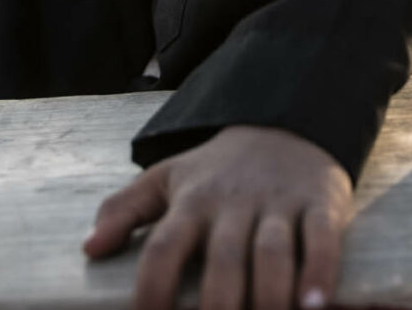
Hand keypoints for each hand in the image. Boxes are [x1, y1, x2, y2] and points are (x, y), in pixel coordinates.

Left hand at [84, 125, 351, 309]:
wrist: (287, 121)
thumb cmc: (219, 170)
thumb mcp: (167, 177)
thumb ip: (124, 209)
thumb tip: (89, 248)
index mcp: (192, 201)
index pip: (164, 246)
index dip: (153, 288)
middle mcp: (234, 203)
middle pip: (223, 258)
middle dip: (218, 304)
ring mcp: (279, 203)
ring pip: (273, 252)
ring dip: (271, 294)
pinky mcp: (320, 202)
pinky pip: (322, 238)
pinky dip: (321, 271)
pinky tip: (315, 304)